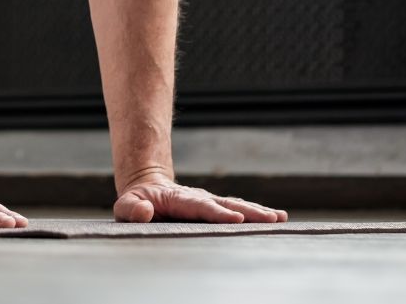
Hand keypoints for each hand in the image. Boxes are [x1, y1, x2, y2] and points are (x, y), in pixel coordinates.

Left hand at [114, 173, 287, 223]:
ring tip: (279, 219)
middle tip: (271, 219)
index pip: (201, 207)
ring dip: (257, 212)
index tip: (237, 218)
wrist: (146, 188)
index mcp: (179, 200)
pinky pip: (238, 209)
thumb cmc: (135, 202)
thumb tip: (144, 210)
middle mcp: (199, 198)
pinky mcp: (216, 208)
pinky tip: (276, 219)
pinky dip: (256, 214)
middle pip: (226, 204)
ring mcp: (210, 202)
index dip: (218, 213)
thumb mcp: (126, 205)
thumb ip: (132, 209)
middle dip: (249, 212)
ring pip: (236, 205)